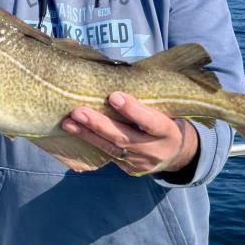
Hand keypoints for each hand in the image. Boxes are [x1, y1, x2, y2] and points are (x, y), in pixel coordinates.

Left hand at [61, 92, 198, 175]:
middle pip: (124, 138)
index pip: (150, 122)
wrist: (176, 154)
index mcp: (168, 131)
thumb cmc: (167, 120)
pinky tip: (75, 133)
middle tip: (78, 112)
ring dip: (87, 135)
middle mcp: (155, 150)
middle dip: (99, 125)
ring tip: (68, 123)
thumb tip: (117, 74)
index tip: (114, 96)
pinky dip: (90, 143)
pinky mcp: (129, 170)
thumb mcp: (166, 110)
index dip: (132, 110)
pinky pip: (108, 156)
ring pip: (111, 150)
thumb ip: (147, 99)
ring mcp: (140, 163)